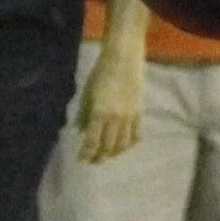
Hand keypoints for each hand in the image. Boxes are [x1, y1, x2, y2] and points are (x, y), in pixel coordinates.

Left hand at [75, 40, 143, 163]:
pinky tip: (124, 146)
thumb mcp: (87, 94)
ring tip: (107, 155)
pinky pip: (136, 135)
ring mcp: (129, 117)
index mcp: (99, 113)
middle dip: (99, 157)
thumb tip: (79, 131)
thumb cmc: (100, 73)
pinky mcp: (140, 113)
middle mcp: (115, 118)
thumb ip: (83, 114)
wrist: (123, 59)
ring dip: (114, 153)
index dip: (86, 154)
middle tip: (93, 161)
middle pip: (108, 147)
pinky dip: (130, 144)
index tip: (81, 160)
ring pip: (123, 144)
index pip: (92, 142)